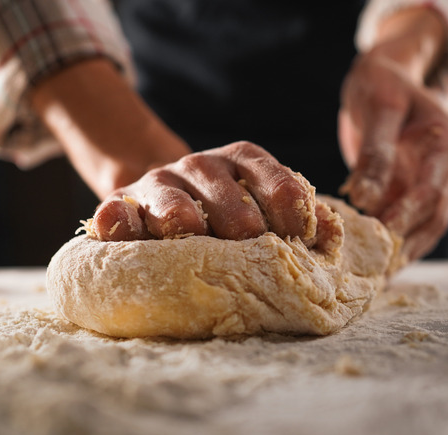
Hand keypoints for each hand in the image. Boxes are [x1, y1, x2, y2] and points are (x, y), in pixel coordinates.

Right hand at [89, 141, 328, 244]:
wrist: (162, 202)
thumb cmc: (223, 215)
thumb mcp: (262, 205)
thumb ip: (296, 217)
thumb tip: (330, 235)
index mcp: (243, 161)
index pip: (275, 179)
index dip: (290, 209)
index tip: (299, 240)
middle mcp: (201, 166)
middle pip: (226, 198)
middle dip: (241, 229)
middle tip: (249, 259)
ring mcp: (159, 183)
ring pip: (173, 205)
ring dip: (185, 226)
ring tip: (194, 246)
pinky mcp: (120, 202)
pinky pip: (117, 212)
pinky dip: (119, 222)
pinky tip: (122, 228)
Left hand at [338, 6, 447, 260]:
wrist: (388, 77)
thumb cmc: (381, 85)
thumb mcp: (378, 108)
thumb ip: (374, 152)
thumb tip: (365, 198)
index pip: (432, 188)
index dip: (408, 214)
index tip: (383, 235)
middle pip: (435, 214)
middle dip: (407, 243)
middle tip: (376, 270)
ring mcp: (441, 180)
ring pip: (429, 225)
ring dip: (405, 250)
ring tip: (377, 277)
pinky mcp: (422, 190)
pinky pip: (415, 222)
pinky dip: (399, 242)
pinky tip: (379, 264)